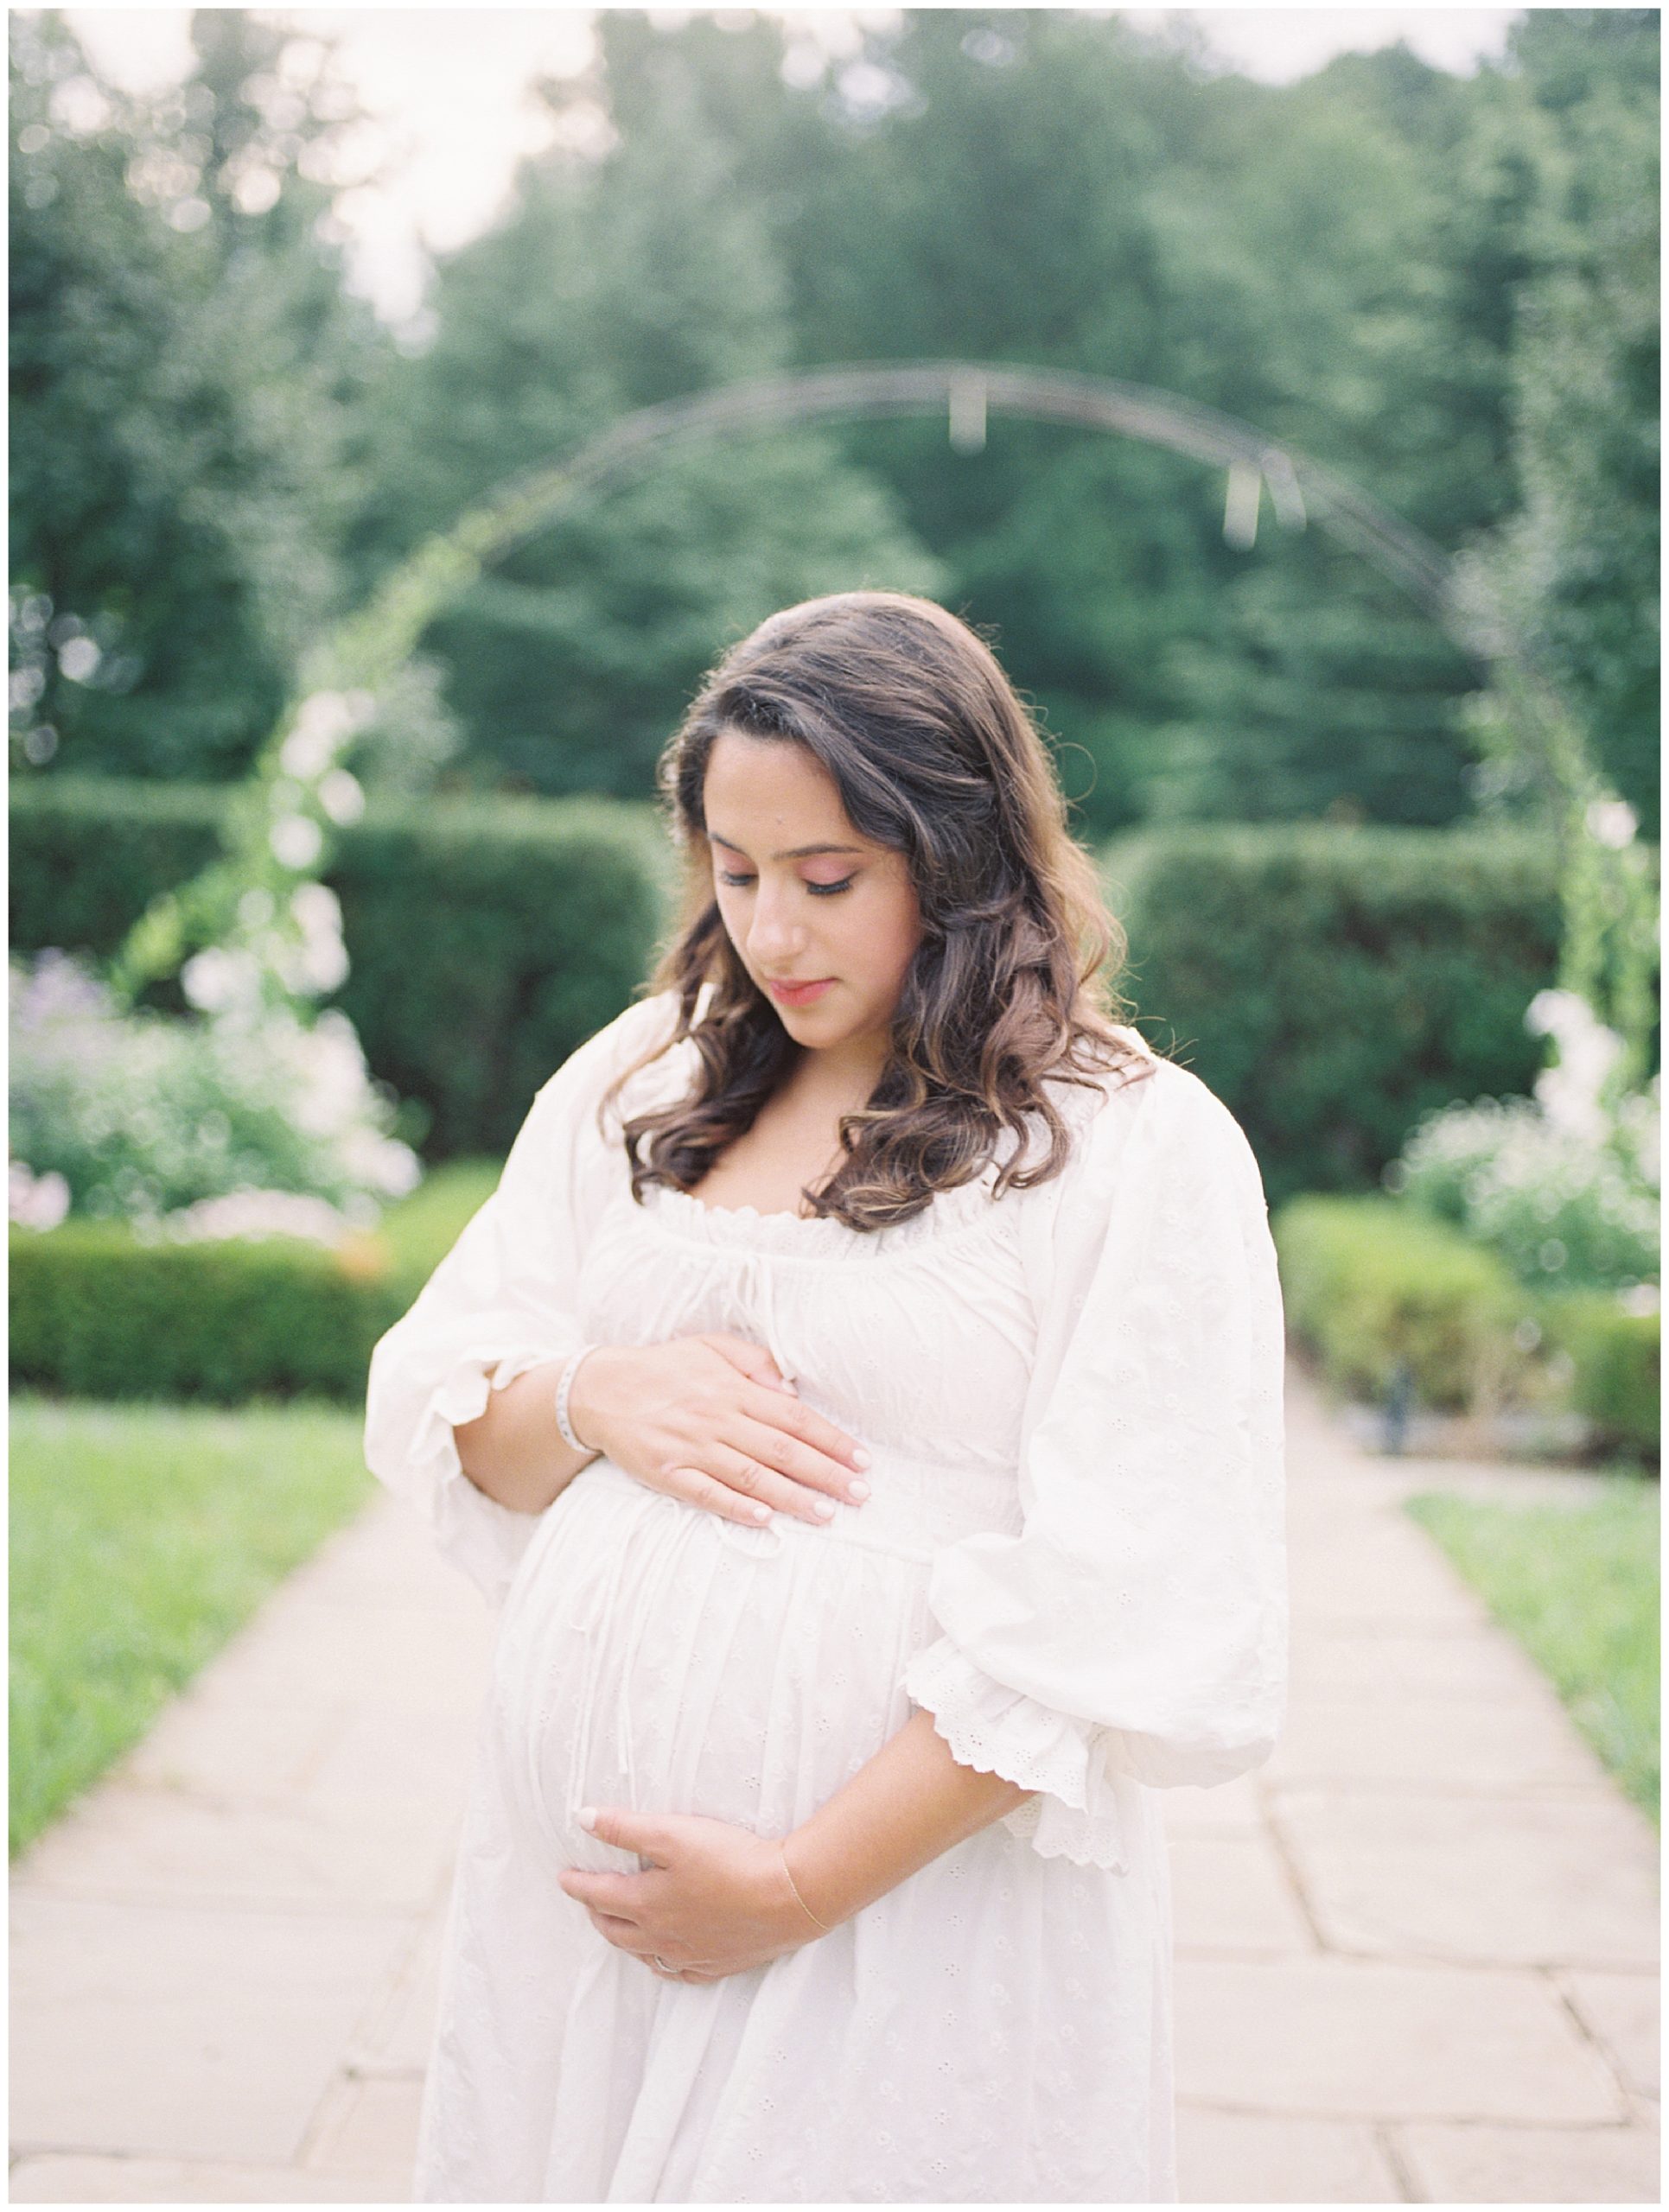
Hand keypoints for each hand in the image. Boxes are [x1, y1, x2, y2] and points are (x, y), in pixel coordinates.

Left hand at [557, 1805, 832, 1981]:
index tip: (564, 1877)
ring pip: (644, 1954)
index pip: (598, 1894)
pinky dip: (661, 1964)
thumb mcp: (673, 1833)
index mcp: (647, 1903)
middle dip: (596, 1913)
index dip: (577, 1884)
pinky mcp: (718, 1964)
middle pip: (616, 1929)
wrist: (789, 1896)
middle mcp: (662, 1936)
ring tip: (618, 1926)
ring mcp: (690, 1955)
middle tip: (588, 1900)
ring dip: (625, 1938)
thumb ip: (626, 1828)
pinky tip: (664, 1959)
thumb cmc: (731, 1859)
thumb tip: (583, 1820)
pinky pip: (678, 1972)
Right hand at [566, 1332, 871, 1530]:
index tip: (862, 1460)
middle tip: (860, 1495)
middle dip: (826, 1474)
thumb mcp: (712, 1346)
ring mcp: (691, 1447)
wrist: (600, 1388)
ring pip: (751, 1475)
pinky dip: (736, 1506)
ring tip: (826, 1514)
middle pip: (782, 1450)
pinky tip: (764, 1519)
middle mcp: (717, 1418)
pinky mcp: (667, 1472)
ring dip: (792, 1497)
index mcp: (733, 1389)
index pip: (794, 1418)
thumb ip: (756, 1362)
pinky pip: (706, 1493)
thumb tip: (792, 1389)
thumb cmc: (665, 1367)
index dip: (832, 1440)